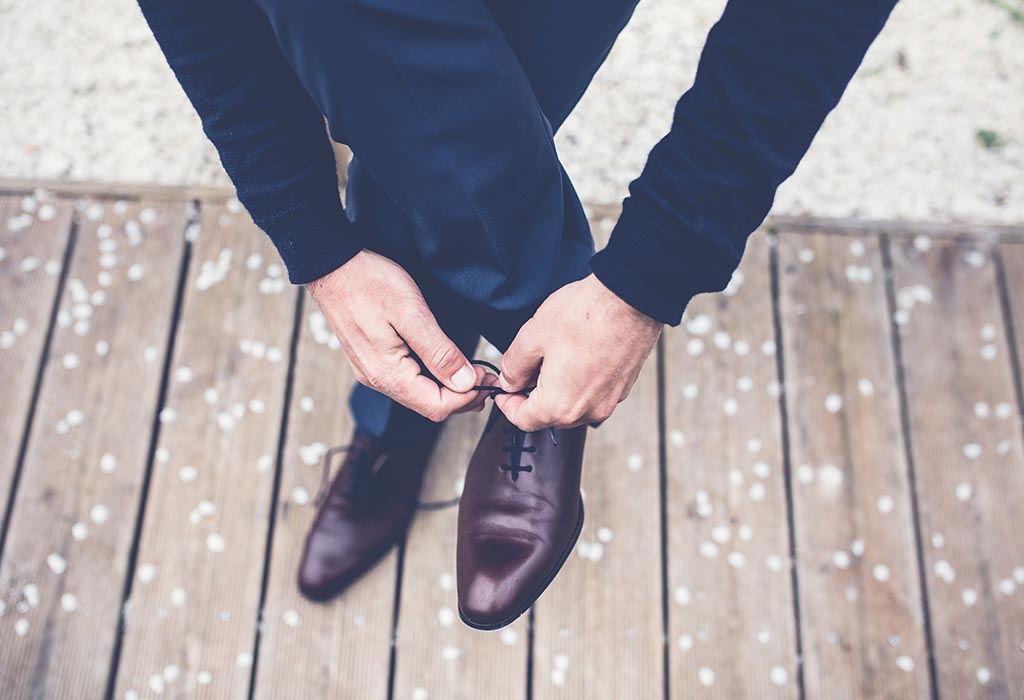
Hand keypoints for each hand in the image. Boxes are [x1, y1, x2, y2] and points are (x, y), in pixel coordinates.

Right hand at [308, 250, 492, 420]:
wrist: (333, 266)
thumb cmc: (369, 283)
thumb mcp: (411, 313)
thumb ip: (439, 352)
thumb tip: (464, 383)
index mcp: (387, 373)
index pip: (436, 406)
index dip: (467, 397)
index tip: (487, 377)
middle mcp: (377, 379)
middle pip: (428, 405)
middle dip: (461, 396)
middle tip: (485, 376)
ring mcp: (373, 371)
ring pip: (418, 395)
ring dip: (448, 389)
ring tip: (472, 371)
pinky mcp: (373, 360)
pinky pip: (408, 381)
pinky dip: (432, 379)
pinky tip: (445, 365)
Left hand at [495, 274, 662, 430]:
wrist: (631, 300)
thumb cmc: (586, 315)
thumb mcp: (533, 336)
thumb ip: (514, 366)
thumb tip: (510, 380)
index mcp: (560, 405)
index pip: (523, 420)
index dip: (508, 404)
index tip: (504, 390)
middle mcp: (588, 411)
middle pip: (549, 415)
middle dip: (533, 395)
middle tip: (528, 367)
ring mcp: (609, 401)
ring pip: (572, 405)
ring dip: (558, 389)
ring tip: (556, 356)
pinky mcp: (622, 387)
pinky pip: (592, 394)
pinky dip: (579, 382)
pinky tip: (578, 355)